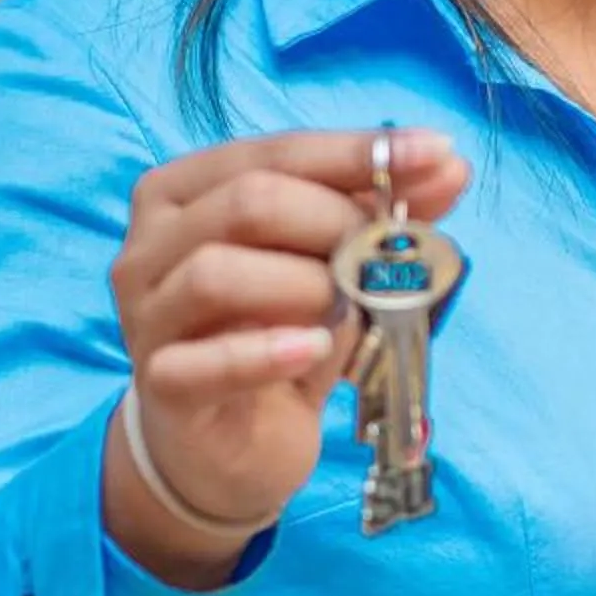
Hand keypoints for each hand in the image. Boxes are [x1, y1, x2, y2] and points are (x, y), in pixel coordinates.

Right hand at [104, 129, 469, 584]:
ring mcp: (146, 316)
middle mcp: (150, 244)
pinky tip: (315, 350)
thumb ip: (384, 212)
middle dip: (336, 222)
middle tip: (385, 259)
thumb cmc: (280, 333)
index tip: (436, 153)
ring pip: (217, 272)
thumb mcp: (337, 265)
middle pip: (248, 202)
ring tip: (348, 310)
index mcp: (185, 191)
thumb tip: (448, 167)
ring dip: (307, 286)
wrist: (234, 444)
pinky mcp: (159, 386)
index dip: (358, 152)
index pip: (275, 152)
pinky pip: (204, 363)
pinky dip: (268, 353)